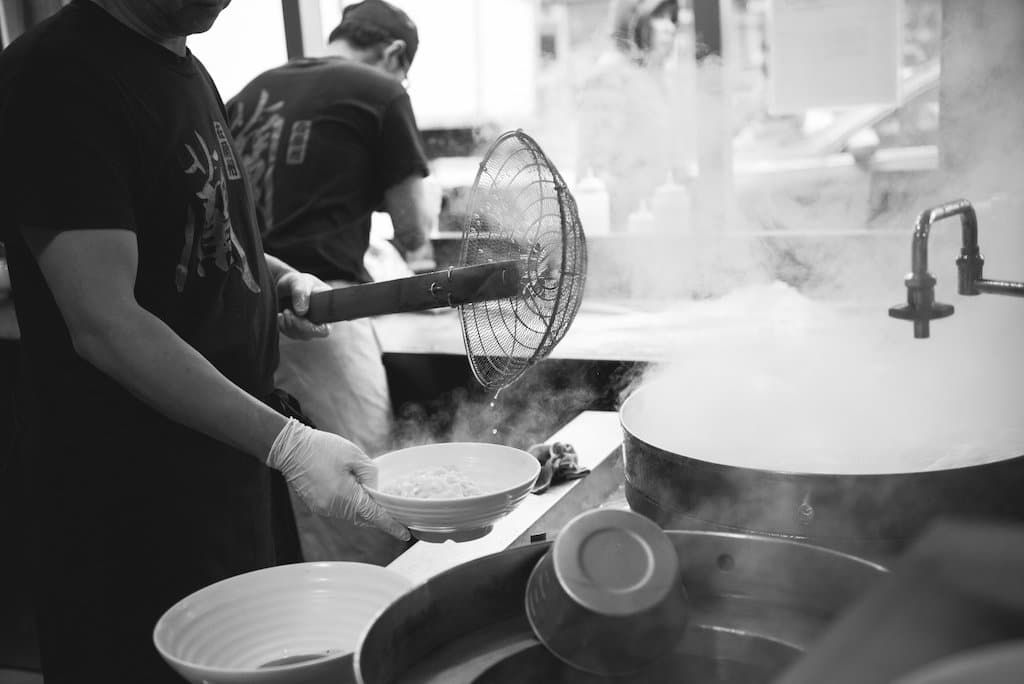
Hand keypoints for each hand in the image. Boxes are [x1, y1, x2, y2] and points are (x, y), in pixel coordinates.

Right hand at [267, 418, 409, 540]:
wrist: (291, 448)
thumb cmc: (322, 448)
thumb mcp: (354, 455)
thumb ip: (370, 474)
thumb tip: (376, 490)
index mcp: (345, 496)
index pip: (375, 516)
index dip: (391, 526)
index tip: (405, 534)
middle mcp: (334, 508)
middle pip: (364, 517)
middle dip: (378, 514)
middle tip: (392, 506)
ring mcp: (323, 509)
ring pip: (351, 514)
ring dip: (362, 506)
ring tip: (367, 489)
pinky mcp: (316, 506)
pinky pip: (339, 509)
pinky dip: (349, 503)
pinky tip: (350, 488)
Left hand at [276, 270, 329, 339]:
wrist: (284, 286)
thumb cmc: (297, 282)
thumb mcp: (299, 281)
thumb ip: (301, 292)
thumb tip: (301, 312)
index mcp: (327, 311)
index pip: (324, 330)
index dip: (312, 327)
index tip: (299, 313)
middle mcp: (320, 322)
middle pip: (310, 335)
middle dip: (297, 325)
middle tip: (287, 310)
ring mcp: (308, 327)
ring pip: (299, 335)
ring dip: (288, 324)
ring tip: (284, 310)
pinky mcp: (297, 330)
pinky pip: (289, 334)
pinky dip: (282, 326)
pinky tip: (280, 315)